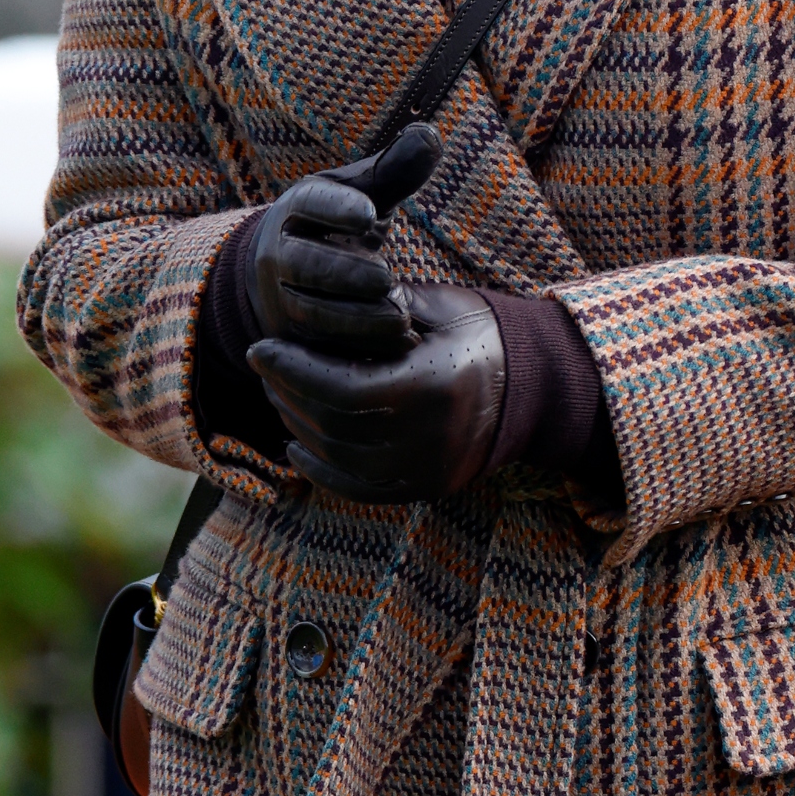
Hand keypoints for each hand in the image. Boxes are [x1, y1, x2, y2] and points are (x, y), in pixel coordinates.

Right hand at [246, 170, 412, 358]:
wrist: (285, 278)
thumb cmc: (336, 227)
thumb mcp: (363, 194)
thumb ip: (395, 170)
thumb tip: (430, 135)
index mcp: (297, 209)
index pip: (310, 203)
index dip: (337, 208)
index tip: (369, 213)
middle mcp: (279, 255)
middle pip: (305, 266)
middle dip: (344, 273)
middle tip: (386, 278)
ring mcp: (283, 301)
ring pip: (314, 314)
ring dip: (357, 320)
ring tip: (400, 318)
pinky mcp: (294, 342)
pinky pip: (323, 352)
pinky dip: (359, 351)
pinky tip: (397, 346)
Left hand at [251, 282, 505, 502]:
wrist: (533, 386)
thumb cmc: (477, 332)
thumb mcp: (432, 307)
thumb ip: (374, 311)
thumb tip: (309, 311)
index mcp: (432, 386)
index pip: (340, 388)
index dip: (292, 370)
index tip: (260, 348)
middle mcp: (429, 437)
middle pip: (332, 425)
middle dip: (287, 394)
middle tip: (265, 368)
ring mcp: (426, 470)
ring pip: (338, 458)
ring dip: (297, 426)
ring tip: (279, 395)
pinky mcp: (423, 488)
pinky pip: (356, 488)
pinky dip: (319, 469)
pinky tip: (296, 445)